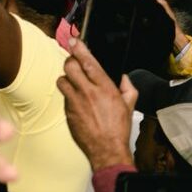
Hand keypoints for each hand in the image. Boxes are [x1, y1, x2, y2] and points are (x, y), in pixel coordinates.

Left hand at [56, 39, 137, 169]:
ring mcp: (75, 102)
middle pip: (69, 66)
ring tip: (74, 83)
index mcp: (104, 88)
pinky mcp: (67, 112)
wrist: (106, 149)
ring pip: (62, 80)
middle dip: (71, 62)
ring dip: (67, 79)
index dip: (79, 49)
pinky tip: (77, 101)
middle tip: (75, 63)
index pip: (88, 62)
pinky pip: (64, 96)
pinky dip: (69, 95)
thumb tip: (124, 77)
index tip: (74, 41)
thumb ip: (128, 87)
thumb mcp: (129, 105)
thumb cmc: (118, 128)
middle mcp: (88, 92)